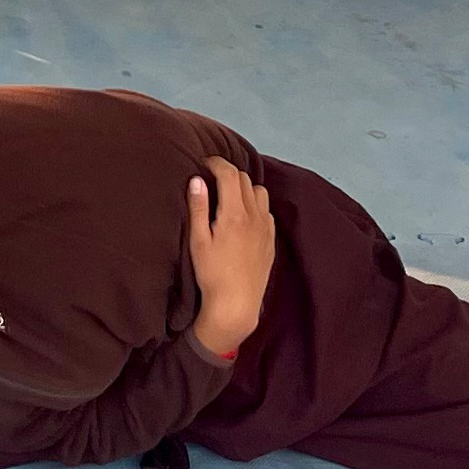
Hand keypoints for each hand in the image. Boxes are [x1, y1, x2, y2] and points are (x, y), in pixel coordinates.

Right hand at [182, 159, 278, 360]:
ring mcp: (265, 228)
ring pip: (260, 192)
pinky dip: (255, 205)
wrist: (237, 305)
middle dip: (228, 173)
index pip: (229, 174)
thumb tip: (197, 179)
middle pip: (245, 179)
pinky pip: (266, 211)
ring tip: (228, 196)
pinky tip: (243, 217)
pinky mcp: (271, 240)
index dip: (216, 162)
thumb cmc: (211, 274)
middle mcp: (254, 217)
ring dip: (244, 187)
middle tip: (211, 178)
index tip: (203, 163)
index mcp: (234, 214)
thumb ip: (198, 208)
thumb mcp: (198, 241)